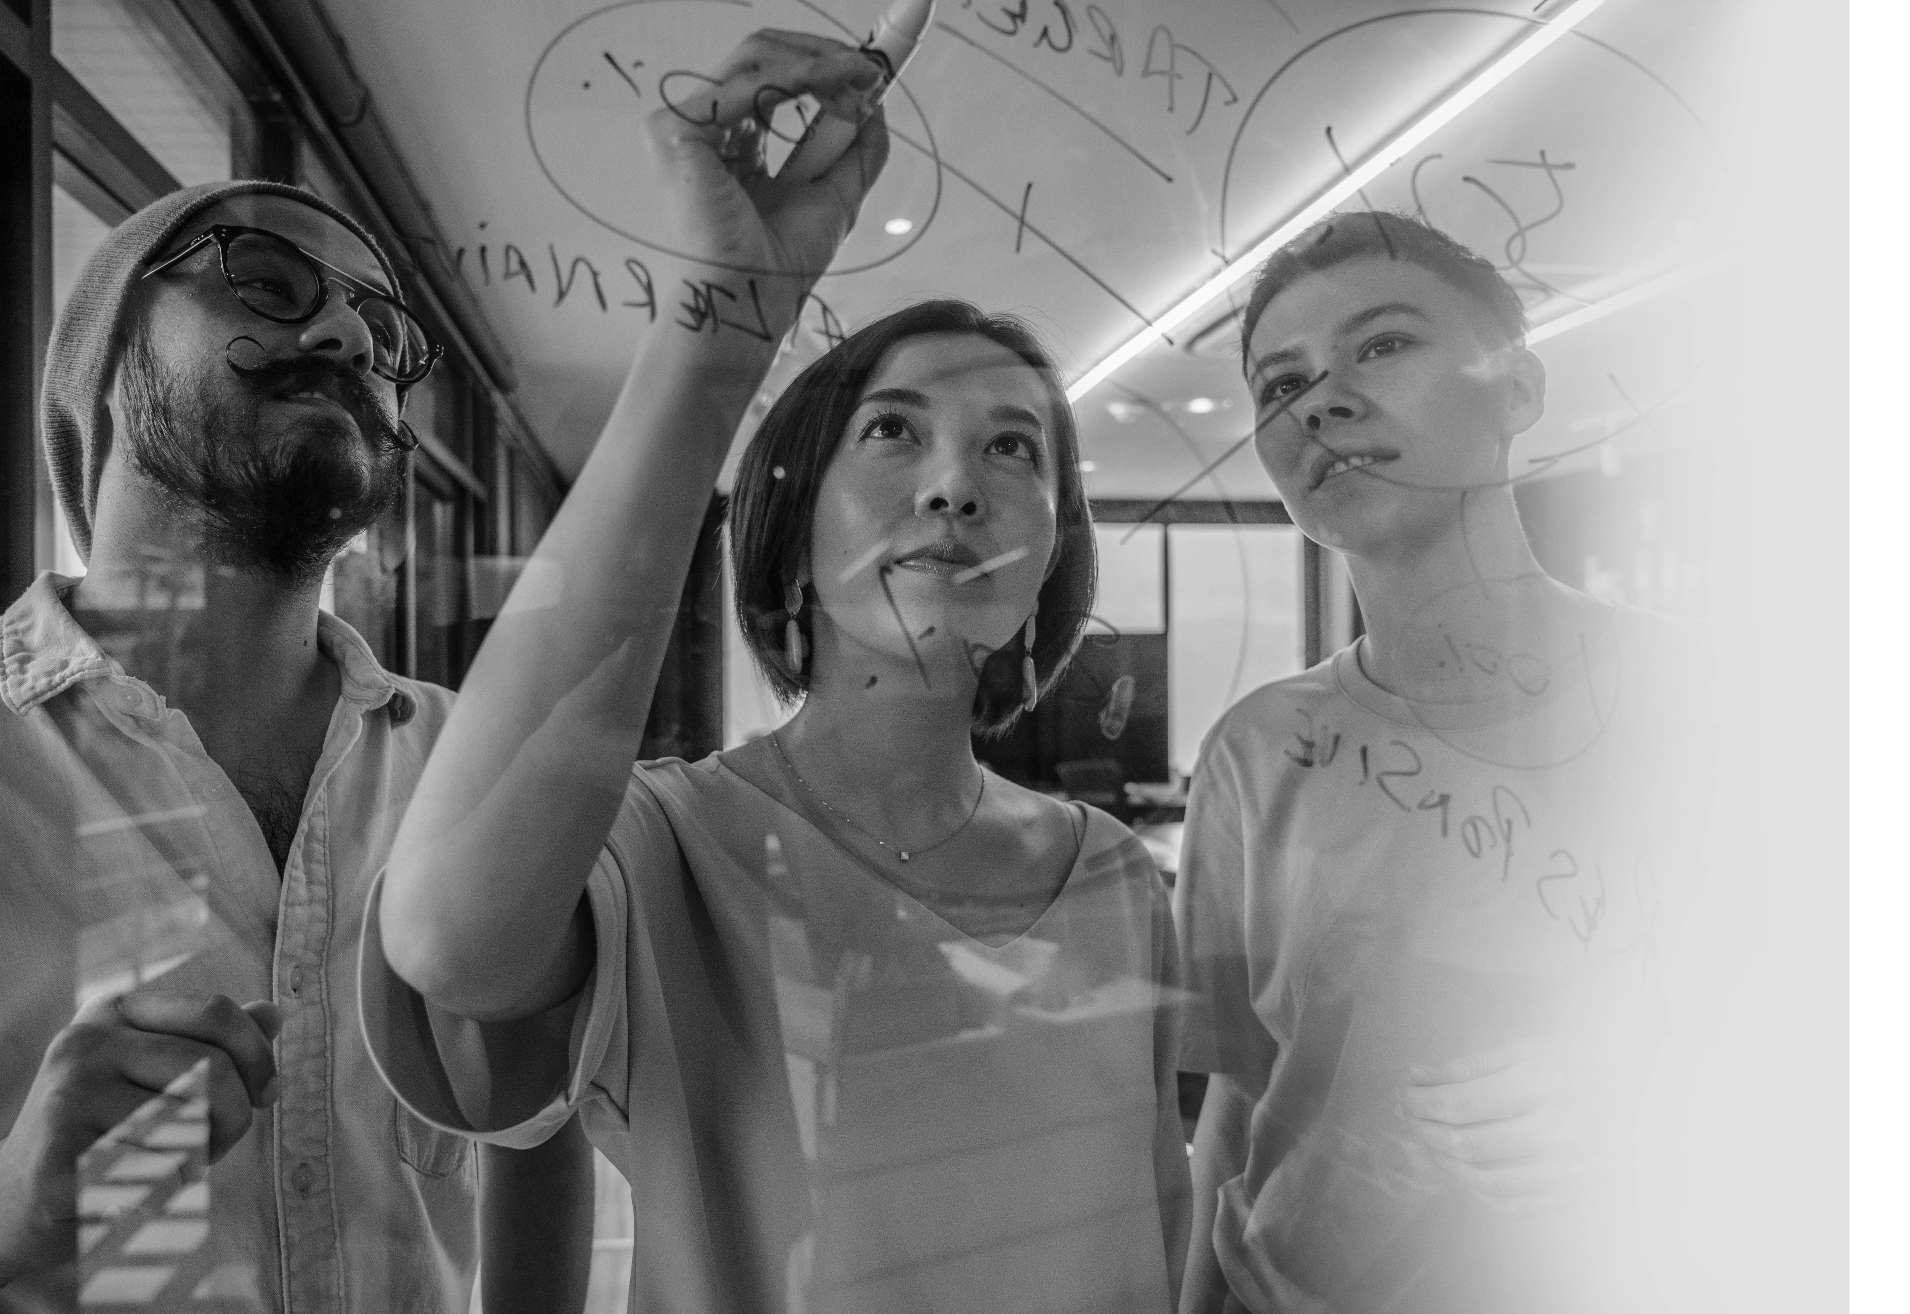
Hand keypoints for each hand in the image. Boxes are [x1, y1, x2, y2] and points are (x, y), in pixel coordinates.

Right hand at [0, 993, 281, 1284]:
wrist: (12, 1202)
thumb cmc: (106, 1135)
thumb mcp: (156, 1076)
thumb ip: (214, 1045)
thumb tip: (275, 1012)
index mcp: (114, 1012)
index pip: (216, 1013)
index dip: (258, 1056)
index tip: (267, 1094)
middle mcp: (85, 1043)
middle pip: (214, 1070)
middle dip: (234, 1118)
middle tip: (210, 1147)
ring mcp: (67, 1096)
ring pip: (192, 1124)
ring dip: (200, 1158)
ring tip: (166, 1166)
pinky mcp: (59, 1156)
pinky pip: (160, 1173)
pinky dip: (168, 1192)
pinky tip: (136, 1193)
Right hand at [645, 28, 891, 329]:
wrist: (754, 299)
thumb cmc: (781, 265)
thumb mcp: (838, 194)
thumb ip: (856, 146)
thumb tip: (875, 101)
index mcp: (734, 145)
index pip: (772, 82)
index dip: (822, 68)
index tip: (873, 71)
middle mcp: (706, 131)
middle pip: (760, 58)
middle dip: (823, 54)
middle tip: (872, 66)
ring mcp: (685, 128)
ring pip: (755, 60)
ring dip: (819, 63)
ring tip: (861, 79)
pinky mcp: (677, 131)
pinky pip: (746, 85)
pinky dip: (799, 78)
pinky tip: (835, 83)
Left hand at [1397, 1043, 1589, 1215]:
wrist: (1654, 1094)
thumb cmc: (1586, 1063)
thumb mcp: (1533, 1048)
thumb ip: (1474, 1065)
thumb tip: (1420, 1076)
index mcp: (1548, 1083)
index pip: (1463, 1103)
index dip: (1421, 1101)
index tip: (1403, 1092)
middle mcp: (1562, 1130)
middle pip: (1468, 1144)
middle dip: (1424, 1130)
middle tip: (1407, 1115)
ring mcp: (1574, 1168)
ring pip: (1485, 1180)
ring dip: (1443, 1162)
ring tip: (1426, 1140)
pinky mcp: (1579, 1192)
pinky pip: (1513, 1203)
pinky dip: (1477, 1188)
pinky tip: (1462, 1166)